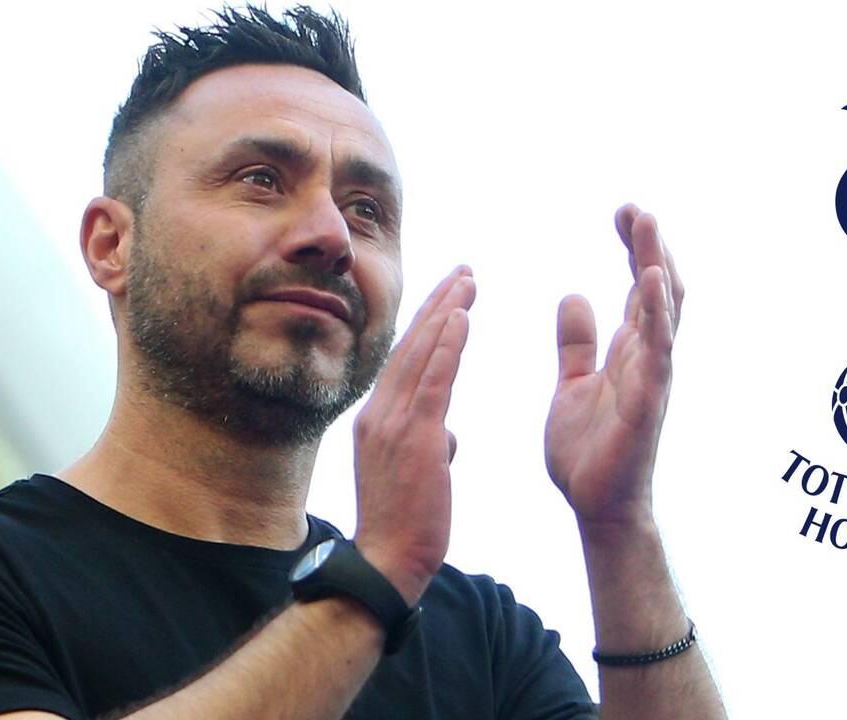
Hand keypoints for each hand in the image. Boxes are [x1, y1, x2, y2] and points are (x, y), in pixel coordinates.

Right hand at [352, 265, 474, 603]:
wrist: (388, 562)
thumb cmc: (404, 525)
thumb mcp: (413, 474)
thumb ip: (429, 444)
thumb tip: (447, 436)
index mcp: (377, 419)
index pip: (404, 360)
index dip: (428, 324)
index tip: (448, 296)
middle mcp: (379, 412)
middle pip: (412, 345)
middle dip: (439, 303)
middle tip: (464, 271)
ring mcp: (393, 422)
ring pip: (423, 353)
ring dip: (447, 311)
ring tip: (468, 280)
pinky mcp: (415, 436)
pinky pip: (434, 380)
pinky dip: (447, 344)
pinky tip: (462, 316)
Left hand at [544, 204, 682, 526]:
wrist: (595, 505)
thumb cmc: (589, 451)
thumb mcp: (573, 383)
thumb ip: (577, 343)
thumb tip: (575, 295)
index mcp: (630, 352)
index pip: (639, 288)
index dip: (633, 248)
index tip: (621, 212)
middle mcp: (648, 358)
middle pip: (658, 289)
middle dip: (649, 245)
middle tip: (635, 208)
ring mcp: (652, 377)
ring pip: (665, 311)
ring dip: (656, 265)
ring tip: (647, 225)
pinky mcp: (647, 401)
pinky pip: (658, 350)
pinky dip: (659, 314)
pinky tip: (651, 280)